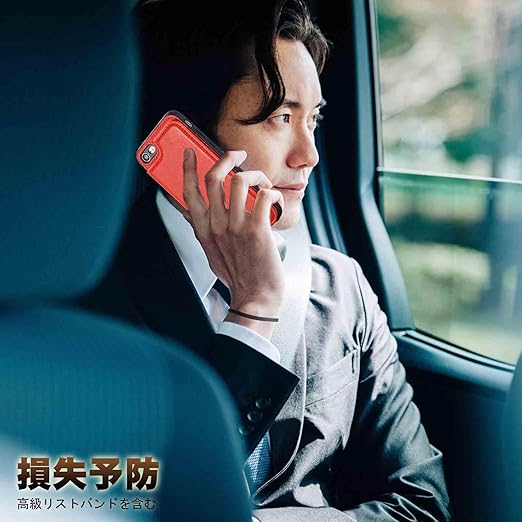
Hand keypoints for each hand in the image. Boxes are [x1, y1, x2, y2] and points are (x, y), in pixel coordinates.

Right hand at [181, 148, 284, 336]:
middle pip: (214, 177)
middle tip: (238, 155)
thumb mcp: (211, 253)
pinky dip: (273, 192)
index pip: (188, 192)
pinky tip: (275, 201)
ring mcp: (236, 226)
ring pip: (240, 180)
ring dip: (256, 175)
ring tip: (263, 185)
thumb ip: (203, 231)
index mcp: (204, 230)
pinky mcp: (258, 228)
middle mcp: (217, 225)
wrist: (255, 297)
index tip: (189, 153)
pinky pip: (265, 194)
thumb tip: (192, 213)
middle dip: (227, 157)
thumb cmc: (237, 276)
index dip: (187, 168)